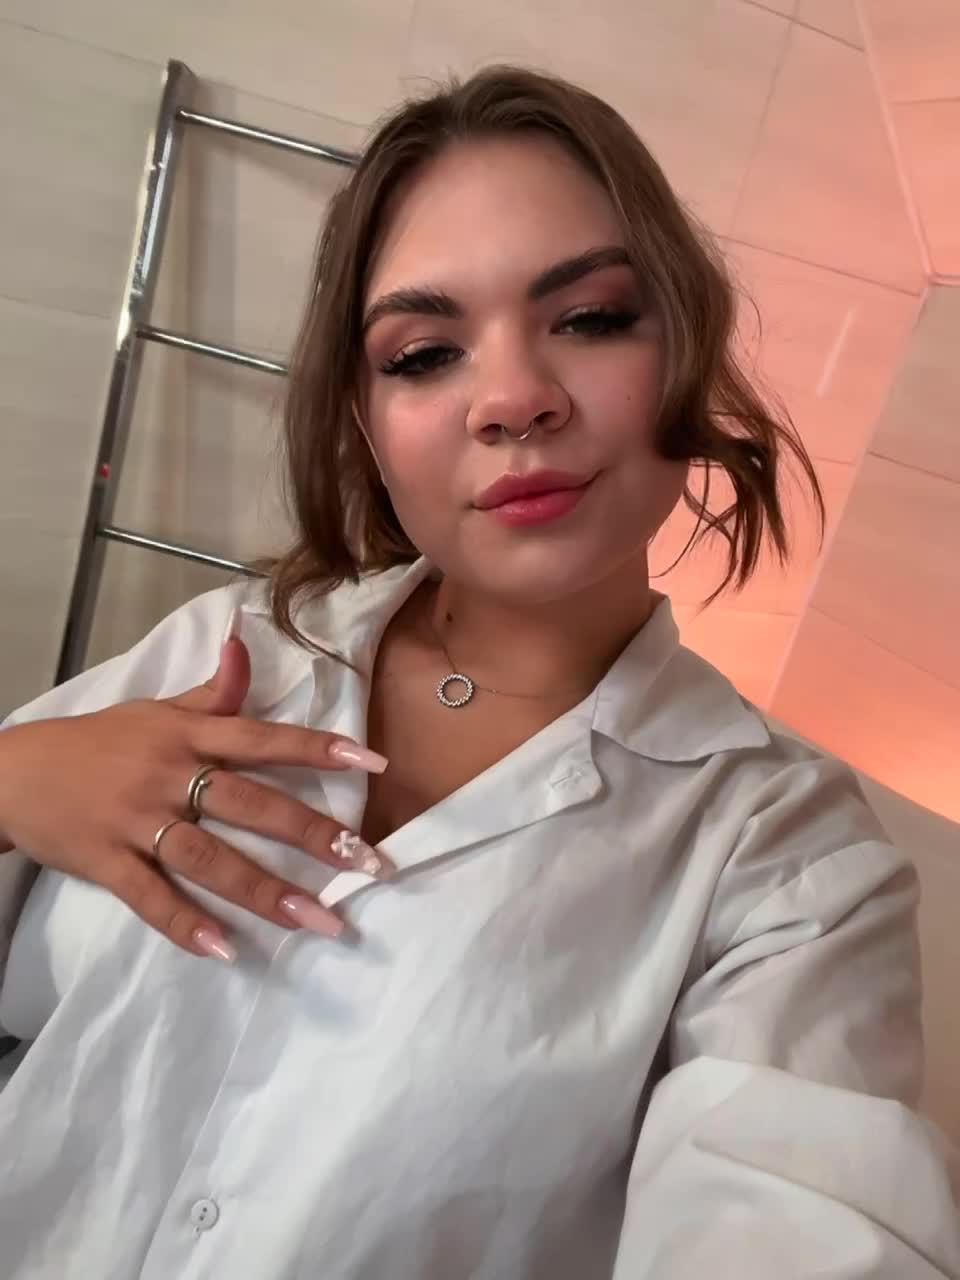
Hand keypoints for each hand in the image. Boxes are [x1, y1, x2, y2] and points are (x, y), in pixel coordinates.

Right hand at [0, 631, 389, 961]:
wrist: (14, 772)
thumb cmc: (99, 741)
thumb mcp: (156, 708)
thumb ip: (211, 691)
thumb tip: (245, 644)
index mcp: (187, 735)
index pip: (262, 739)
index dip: (318, 749)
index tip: (373, 763)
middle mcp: (169, 774)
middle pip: (250, 804)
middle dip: (312, 834)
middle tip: (366, 865)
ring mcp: (137, 821)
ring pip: (209, 858)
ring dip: (264, 891)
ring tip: (317, 919)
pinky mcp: (106, 862)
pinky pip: (150, 898)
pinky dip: (186, 924)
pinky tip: (227, 950)